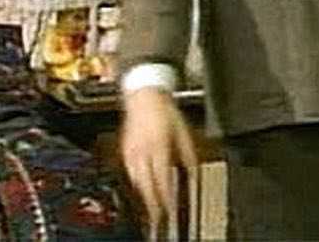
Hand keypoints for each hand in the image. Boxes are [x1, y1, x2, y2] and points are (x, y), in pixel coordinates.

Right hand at [120, 88, 196, 235]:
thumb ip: (188, 156)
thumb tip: (192, 173)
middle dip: (152, 205)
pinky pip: (131, 175)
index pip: (162, 178)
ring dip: (143, 199)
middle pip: (147, 185)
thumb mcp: (183, 133)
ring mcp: (131, 153)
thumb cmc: (166, 113)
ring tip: (150, 214)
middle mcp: (143, 152)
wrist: (144, 97)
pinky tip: (141, 194)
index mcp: (159, 146)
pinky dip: (136, 187)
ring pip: (136, 183)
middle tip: (157, 221)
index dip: (166, 197)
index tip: (170, 210)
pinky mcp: (125, 153)